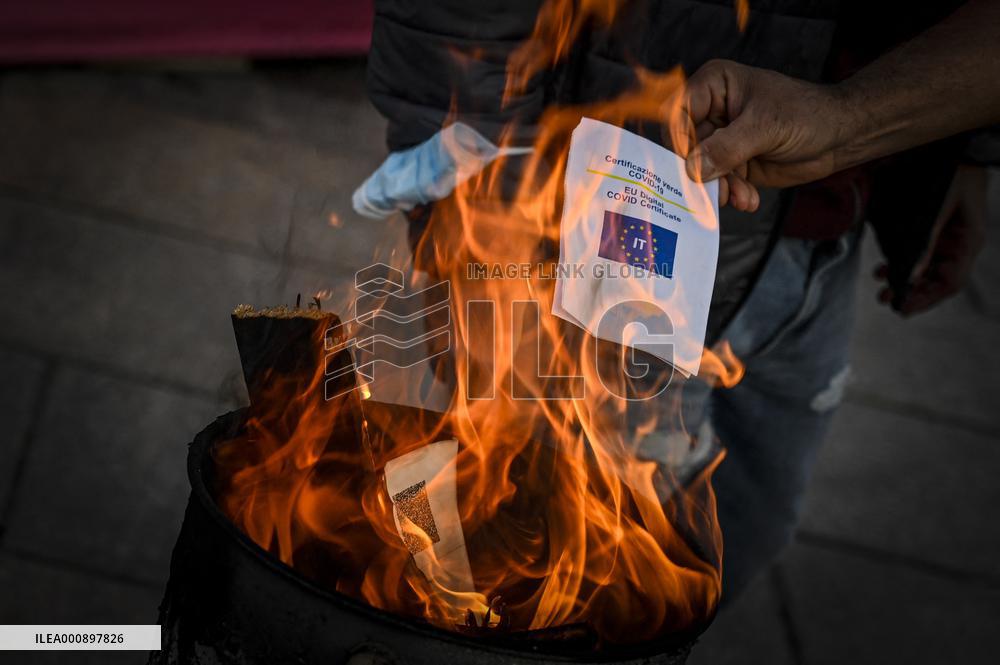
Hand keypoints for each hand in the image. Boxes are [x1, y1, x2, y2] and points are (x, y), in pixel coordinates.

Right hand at [680, 60, 860, 211]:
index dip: (681, 142)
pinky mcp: (732, 163)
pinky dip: (733, 194)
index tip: (692, 167)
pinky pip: (719, 183)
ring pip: (702, 170)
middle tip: (720, 193)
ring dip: (721, 188)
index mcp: (713, 85)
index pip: (678, 114)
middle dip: (705, 174)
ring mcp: (721, 139)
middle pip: (687, 148)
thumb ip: (726, 148)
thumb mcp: (765, 127)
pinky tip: (749, 200)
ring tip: (743, 198)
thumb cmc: (807, 113)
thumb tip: (693, 169)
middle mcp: (711, 111)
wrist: (838, 136)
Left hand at [874, 165, 987, 315]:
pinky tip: (885, 266)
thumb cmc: (954, 175)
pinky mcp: (934, 231)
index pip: (950, 283)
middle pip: (936, 281)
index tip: (902, 308)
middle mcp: (959, 246)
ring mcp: (947, 239)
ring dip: (904, 279)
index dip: (926, 299)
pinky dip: (903, 263)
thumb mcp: (938, 210)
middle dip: (911, 293)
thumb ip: (924, 244)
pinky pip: (919, 254)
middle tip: (884, 299)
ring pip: (926, 269)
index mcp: (967, 243)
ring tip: (880, 284)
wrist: (960, 149)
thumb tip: (910, 278)